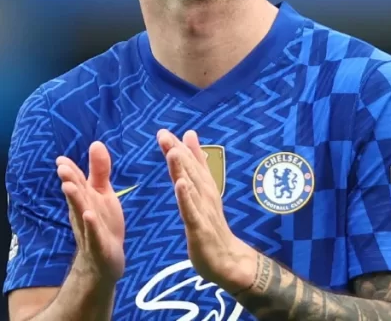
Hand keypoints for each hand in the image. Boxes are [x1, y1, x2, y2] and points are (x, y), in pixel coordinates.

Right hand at [56, 141, 125, 283]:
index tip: (61, 159)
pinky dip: (91, 225)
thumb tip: (96, 142)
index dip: (70, 171)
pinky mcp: (99, 245)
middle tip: (61, 168)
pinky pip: (94, 234)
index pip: (76, 182)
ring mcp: (90, 228)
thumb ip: (99, 170)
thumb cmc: (102, 222)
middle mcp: (83, 211)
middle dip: (69, 181)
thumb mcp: (102, 193)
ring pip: (81, 212)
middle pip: (76, 195)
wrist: (104, 260)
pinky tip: (89, 215)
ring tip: (68, 186)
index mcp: (84, 198)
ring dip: (75, 200)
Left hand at [157, 129, 256, 292]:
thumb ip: (197, 163)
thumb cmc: (212, 225)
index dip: (178, 147)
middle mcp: (205, 195)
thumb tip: (190, 135)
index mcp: (204, 187)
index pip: (191, 164)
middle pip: (190, 171)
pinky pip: (191, 211)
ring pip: (191, 187)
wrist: (227, 259)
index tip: (164, 131)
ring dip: (182, 170)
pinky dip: (186, 198)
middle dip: (177, 152)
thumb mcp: (204, 191)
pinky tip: (180, 185)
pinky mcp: (200, 228)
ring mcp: (203, 211)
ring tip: (172, 152)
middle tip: (163, 135)